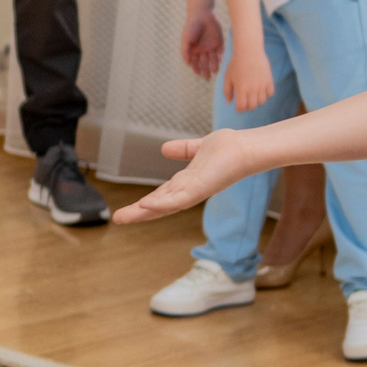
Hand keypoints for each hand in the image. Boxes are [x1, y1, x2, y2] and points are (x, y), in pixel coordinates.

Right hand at [112, 128, 262, 225]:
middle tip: (118, 219)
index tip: (128, 208)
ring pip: (165, 205)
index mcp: (187, 182)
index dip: (144, 202)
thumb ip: (183, 150)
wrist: (247, 147)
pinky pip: (179, 199)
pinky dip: (162, 203)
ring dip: (144, 212)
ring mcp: (194, 192)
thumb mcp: (198, 148)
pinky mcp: (201, 189)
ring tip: (124, 217)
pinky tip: (146, 205)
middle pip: (159, 204)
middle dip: (138, 212)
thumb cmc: (229, 148)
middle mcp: (189, 190)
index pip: (161, 195)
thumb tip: (164, 149)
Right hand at [180, 7, 222, 78]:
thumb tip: (187, 63)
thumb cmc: (191, 27)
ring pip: (213, 59)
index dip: (196, 68)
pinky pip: (220, 51)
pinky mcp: (219, 42)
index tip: (197, 74)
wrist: (202, 15)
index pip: (195, 62)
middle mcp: (203, 50)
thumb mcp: (186, 39)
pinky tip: (219, 60)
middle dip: (205, 70)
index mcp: (194, 50)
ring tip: (214, 71)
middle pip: (205, 63)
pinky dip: (220, 56)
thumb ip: (185, 51)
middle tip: (207, 77)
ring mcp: (211, 46)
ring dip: (214, 65)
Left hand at [223, 45, 273, 113]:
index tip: (238, 107)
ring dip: (257, 101)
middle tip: (246, 101)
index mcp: (240, 89)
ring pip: (262, 101)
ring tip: (253, 95)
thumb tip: (229, 102)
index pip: (242, 107)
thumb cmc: (236, 64)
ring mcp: (262, 85)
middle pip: (252, 106)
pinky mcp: (269, 80)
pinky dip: (266, 94)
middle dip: (248, 106)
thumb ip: (227, 91)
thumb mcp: (228, 77)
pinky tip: (261, 90)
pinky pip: (270, 94)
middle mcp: (252, 89)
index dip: (239, 109)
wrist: (249, 51)